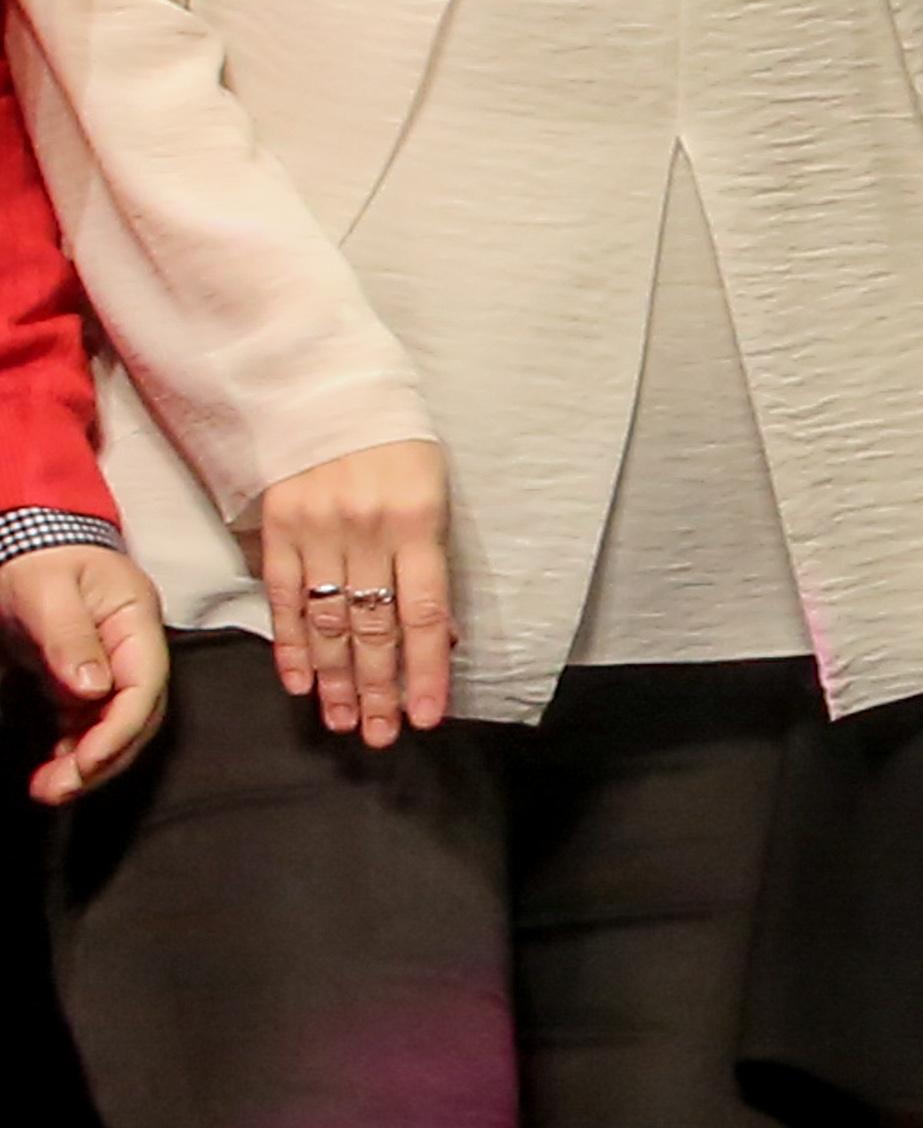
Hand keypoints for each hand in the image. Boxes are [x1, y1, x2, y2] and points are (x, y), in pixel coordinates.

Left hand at [4, 547, 165, 801]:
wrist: (32, 544)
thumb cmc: (42, 561)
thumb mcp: (47, 590)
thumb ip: (70, 637)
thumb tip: (92, 689)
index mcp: (136, 623)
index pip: (144, 685)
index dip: (120, 729)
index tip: (87, 761)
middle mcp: (134, 651)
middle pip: (136, 716)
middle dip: (103, 758)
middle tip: (59, 789)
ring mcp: (112, 669)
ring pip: (113, 728)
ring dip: (87, 765)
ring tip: (49, 791)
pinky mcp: (85, 683)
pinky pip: (87, 726)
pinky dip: (72, 752)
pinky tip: (50, 771)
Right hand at [249, 440, 451, 744]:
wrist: (329, 391)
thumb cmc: (396, 449)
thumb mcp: (432, 495)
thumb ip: (429, 563)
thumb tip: (437, 638)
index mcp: (420, 522)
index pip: (425, 613)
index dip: (425, 670)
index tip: (424, 717)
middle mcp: (368, 531)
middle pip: (373, 627)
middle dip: (377, 689)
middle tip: (378, 736)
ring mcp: (319, 530)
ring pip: (327, 621)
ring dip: (335, 679)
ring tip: (343, 722)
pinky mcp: (278, 528)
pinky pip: (284, 597)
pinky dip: (290, 645)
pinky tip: (300, 683)